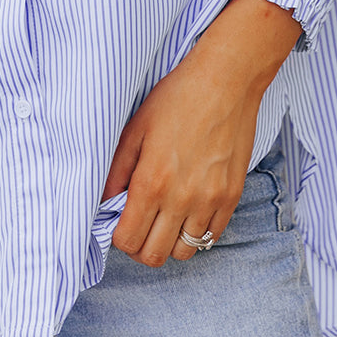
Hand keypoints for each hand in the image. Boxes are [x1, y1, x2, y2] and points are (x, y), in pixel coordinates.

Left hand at [103, 0, 300, 266]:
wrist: (226, 81)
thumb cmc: (177, 97)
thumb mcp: (136, 128)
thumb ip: (117, 169)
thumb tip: (105, 201)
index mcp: (152, 181)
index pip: (128, 240)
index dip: (119, 237)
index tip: (120, 222)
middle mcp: (181, 198)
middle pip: (154, 255)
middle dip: (140, 245)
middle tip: (139, 224)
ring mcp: (210, 201)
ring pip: (184, 253)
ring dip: (169, 242)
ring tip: (164, 218)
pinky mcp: (232, 197)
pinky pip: (212, 237)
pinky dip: (196, 232)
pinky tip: (188, 210)